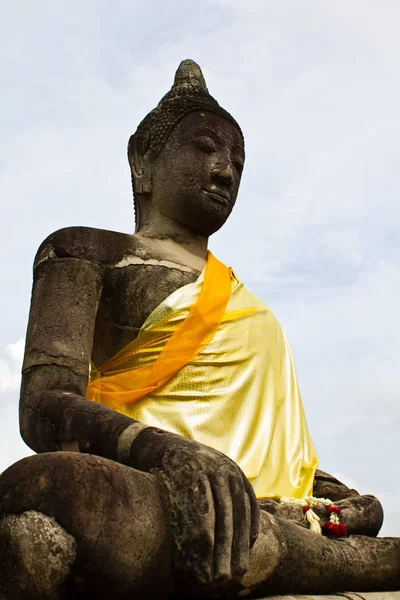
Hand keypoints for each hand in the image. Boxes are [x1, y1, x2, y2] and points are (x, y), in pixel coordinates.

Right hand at [130, 428, 258, 587]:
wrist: (157, 444)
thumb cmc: (184, 467)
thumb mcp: (210, 474)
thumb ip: (224, 498)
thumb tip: (240, 535)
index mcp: (235, 473)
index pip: (249, 510)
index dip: (247, 538)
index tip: (242, 561)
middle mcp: (227, 470)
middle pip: (236, 517)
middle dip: (234, 550)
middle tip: (230, 576)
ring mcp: (210, 469)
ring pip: (220, 516)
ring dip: (219, 548)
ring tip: (214, 573)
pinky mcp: (191, 472)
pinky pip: (200, 508)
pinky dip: (201, 532)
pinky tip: (199, 552)